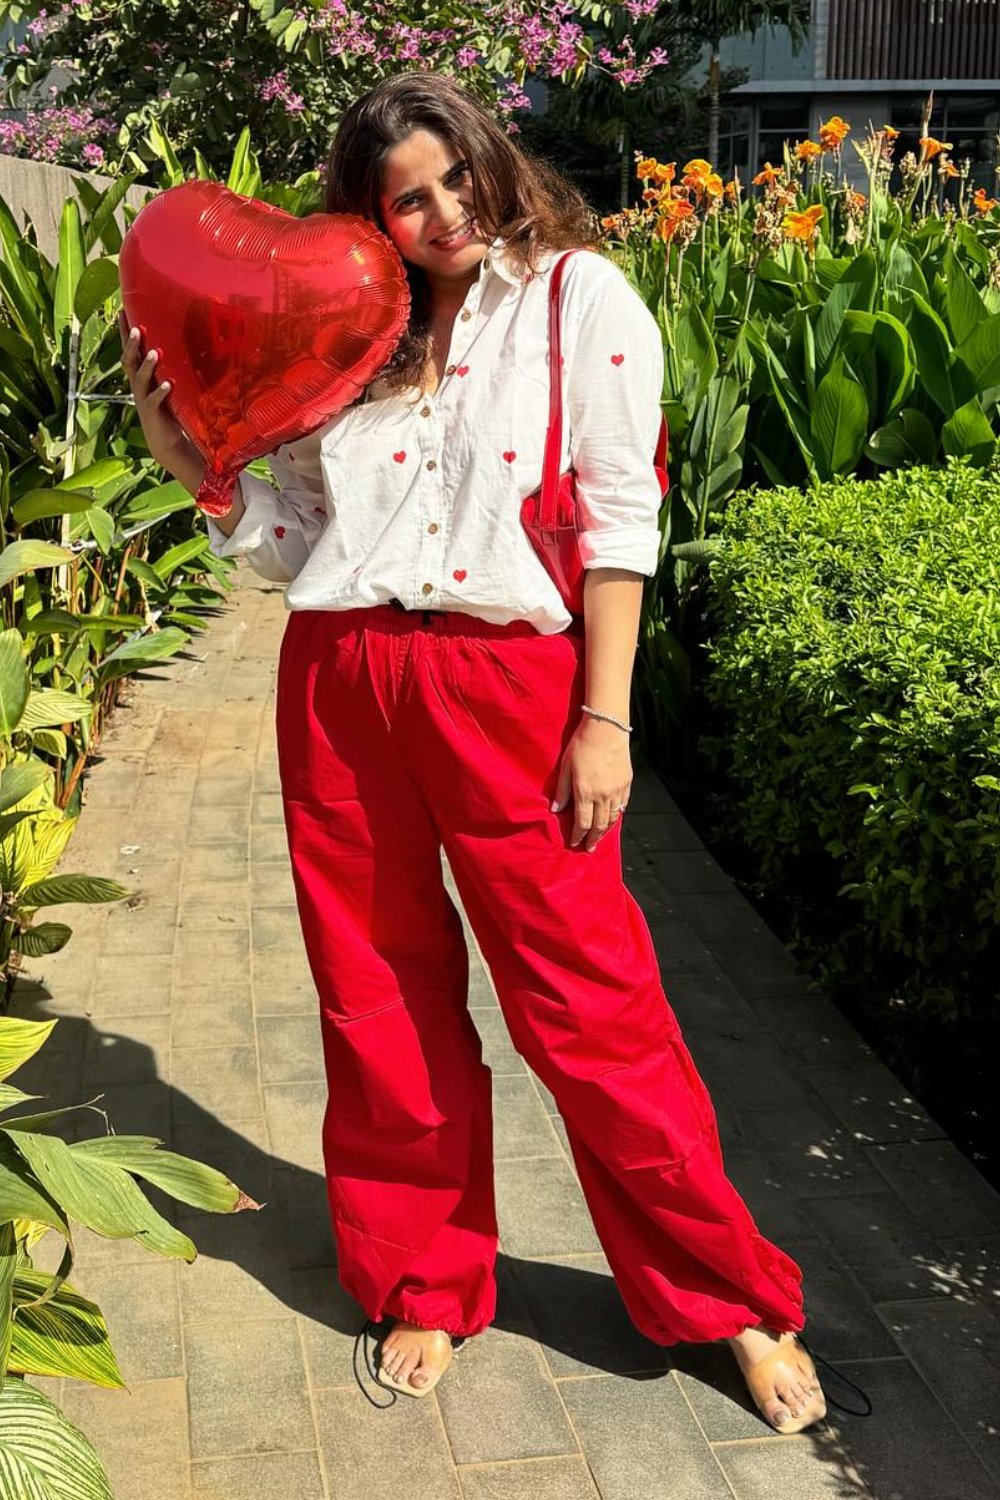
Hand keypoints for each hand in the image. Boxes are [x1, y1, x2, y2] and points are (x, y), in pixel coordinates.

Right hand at [117, 311, 197, 471]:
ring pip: (139, 379)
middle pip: (129, 361)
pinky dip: (161, 391)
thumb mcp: (166, 383)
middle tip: (138, 328)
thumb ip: (169, 366)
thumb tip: (183, 342)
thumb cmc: (168, 408)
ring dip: (146, 366)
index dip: (125, 332)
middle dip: (132, 345)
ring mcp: (143, 399)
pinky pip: (154, 400)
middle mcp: (138, 385)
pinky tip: (168, 384)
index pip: (130, 350)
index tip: (123, 311)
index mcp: (140, 376)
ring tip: (154, 353)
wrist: (166, 440)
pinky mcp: (152, 413)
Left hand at [551, 714, 631, 851]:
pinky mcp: (627, 783)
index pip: (582, 823)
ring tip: (600, 837)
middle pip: (599, 825)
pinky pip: (623, 805)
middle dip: (593, 839)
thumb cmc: (582, 745)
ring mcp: (617, 790)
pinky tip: (612, 818)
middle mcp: (603, 795)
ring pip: (612, 818)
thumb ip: (562, 791)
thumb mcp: (565, 767)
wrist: (606, 728)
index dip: (578, 835)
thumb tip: (555, 810)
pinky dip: (617, 815)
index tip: (574, 842)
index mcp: (585, 792)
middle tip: (589, 848)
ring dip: (605, 831)